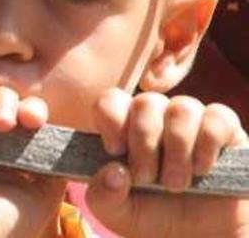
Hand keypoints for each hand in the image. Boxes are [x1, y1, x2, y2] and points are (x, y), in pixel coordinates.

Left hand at [87, 89, 248, 237]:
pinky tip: (201, 170)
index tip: (115, 151)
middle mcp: (155, 116)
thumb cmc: (151, 214)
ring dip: (177, 151)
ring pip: (181, 109)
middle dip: (144, 144)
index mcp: (123, 128)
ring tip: (176, 183)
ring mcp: (190, 120)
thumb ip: (102, 194)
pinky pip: (217, 117)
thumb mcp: (116, 212)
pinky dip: (207, 146)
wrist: (194, 233)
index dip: (111, 120)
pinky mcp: (223, 128)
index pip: (111, 101)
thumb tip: (114, 172)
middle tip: (148, 179)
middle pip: (145, 103)